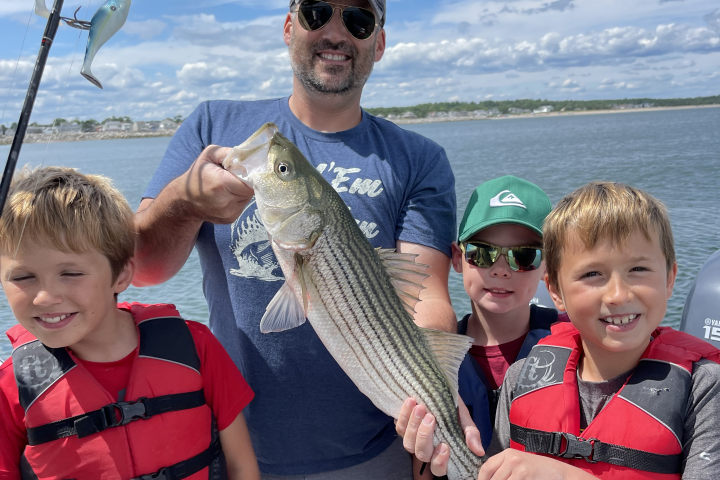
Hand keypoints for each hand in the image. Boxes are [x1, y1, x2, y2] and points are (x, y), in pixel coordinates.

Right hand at [175, 145, 253, 223]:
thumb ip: (228, 153)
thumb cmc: (197, 176)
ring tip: (228, 187)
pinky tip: (226, 196)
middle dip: (245, 183)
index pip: (249, 183)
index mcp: (221, 184)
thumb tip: (246, 156)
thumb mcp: (208, 155)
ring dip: (241, 192)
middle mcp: (225, 202)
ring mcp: (228, 213)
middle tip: (233, 178)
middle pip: (249, 191)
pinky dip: (238, 200)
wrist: (184, 201)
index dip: (249, 176)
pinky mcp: (230, 219)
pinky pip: (242, 206)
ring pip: (246, 199)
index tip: (242, 171)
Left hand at [396, 398, 484, 476]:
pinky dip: (404, 415)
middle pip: (421, 455)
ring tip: (421, 407)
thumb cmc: (454, 408)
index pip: (438, 468)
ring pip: (408, 443)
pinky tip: (411, 401)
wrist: (439, 390)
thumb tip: (479, 451)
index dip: (440, 461)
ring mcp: (413, 439)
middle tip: (430, 417)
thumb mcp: (464, 419)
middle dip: (424, 437)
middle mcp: (426, 449)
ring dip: (413, 425)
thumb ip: (471, 434)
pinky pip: (399, 427)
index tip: (444, 445)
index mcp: (442, 452)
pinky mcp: (403, 427)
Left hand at [478, 449, 593, 479]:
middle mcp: (512, 460)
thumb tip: (488, 478)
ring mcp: (520, 470)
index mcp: (508, 454)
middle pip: (493, 479)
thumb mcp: (520, 462)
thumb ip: (504, 468)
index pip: (486, 468)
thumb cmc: (540, 469)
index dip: (482, 479)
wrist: (562, 474)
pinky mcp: (526, 478)